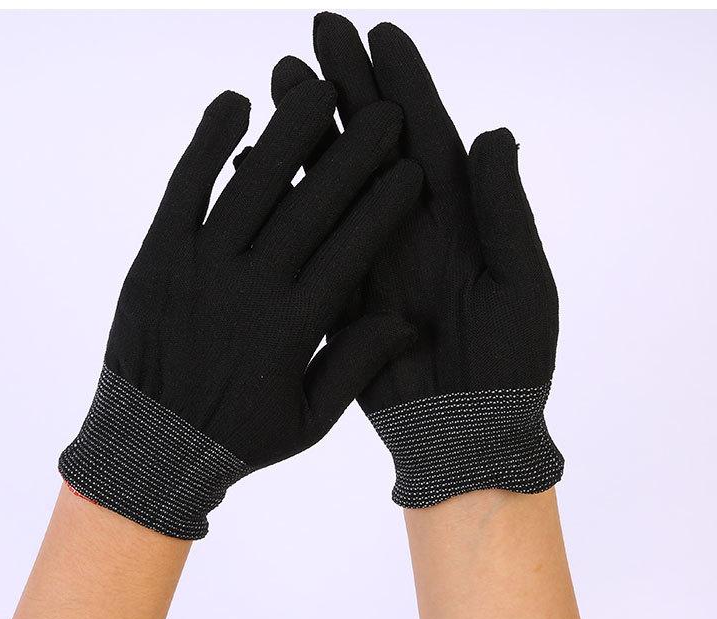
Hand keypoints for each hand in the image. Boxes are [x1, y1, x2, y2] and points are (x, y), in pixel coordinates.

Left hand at [60, 81, 422, 537]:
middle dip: (354, 155)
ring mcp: (198, 266)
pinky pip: (185, 187)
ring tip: (323, 88)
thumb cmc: (238, 436)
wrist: (148, 445)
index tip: (414, 171)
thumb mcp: (309, 420)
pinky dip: (207, 141)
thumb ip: (355, 366)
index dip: (385, 207)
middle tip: (386, 113)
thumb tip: (408, 321)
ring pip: (253, 184)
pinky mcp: (158, 254)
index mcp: (291, 328)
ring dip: (291, 132)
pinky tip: (235, 101)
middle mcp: (248, 288)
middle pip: (310, 207)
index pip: (351, 252)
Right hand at [267, 13, 562, 507]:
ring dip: (307, 130)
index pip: (427, 130)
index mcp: (457, 211)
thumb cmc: (507, 358)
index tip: (380, 32)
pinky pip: (302, 236)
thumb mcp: (518, 279)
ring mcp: (368, 251)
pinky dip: (279, 200)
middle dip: (348, 85)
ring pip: (331, 178)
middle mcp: (408, 220)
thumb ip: (502, 209)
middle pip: (373, 140)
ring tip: (281, 79)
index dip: (405, 80)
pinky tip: (251, 164)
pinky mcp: (336, 285)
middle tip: (319, 33)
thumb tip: (495, 131)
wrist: (464, 426)